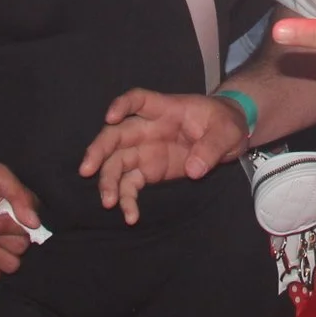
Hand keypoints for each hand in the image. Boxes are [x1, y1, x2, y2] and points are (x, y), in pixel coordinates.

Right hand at [77, 89, 246, 225]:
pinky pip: (131, 184)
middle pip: (116, 134)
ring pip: (117, 162)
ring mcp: (146, 150)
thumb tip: (194, 169)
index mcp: (166, 109)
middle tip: (87, 169)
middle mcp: (148, 128)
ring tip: (108, 202)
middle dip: (99, 150)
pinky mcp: (149, 170)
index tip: (110, 117)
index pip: (138, 99)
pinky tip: (130, 216)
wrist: (228, 137)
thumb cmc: (224, 124)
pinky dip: (127, 199)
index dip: (122, 105)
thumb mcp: (227, 131)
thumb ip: (212, 147)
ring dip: (108, 180)